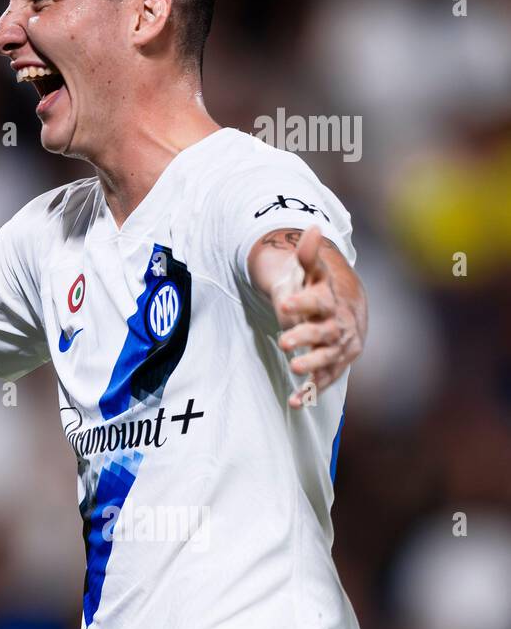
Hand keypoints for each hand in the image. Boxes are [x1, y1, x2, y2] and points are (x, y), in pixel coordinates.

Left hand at [273, 226, 365, 408]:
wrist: (344, 307)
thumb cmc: (321, 286)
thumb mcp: (312, 269)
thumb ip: (309, 253)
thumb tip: (311, 226)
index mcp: (331, 301)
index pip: (319, 301)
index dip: (303, 303)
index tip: (285, 304)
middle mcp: (340, 325)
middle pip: (325, 333)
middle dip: (306, 337)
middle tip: (284, 342)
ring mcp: (339, 347)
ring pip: (328, 359)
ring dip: (312, 366)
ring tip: (294, 369)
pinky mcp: (334, 365)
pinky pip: (324, 380)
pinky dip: (310, 391)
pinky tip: (294, 402)